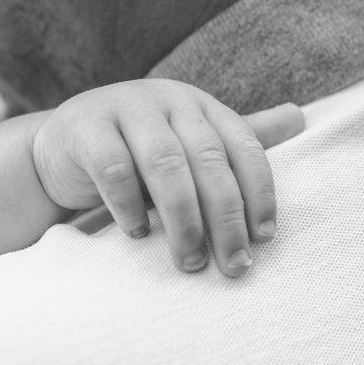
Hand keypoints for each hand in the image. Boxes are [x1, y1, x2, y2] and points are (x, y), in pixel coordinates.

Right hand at [32, 79, 304, 277]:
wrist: (62, 144)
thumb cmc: (137, 148)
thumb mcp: (189, 140)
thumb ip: (237, 138)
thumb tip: (301, 117)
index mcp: (199, 104)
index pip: (243, 145)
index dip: (259, 193)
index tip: (265, 239)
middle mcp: (167, 99)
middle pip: (208, 159)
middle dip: (226, 218)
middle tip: (234, 265)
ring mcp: (124, 108)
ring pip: (165, 164)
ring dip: (183, 219)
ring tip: (190, 261)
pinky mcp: (86, 128)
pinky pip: (114, 168)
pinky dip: (130, 206)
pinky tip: (137, 234)